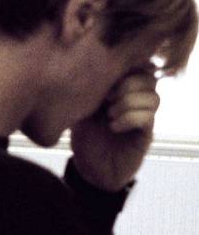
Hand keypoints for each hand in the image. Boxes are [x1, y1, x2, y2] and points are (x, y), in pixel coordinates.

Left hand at [70, 66, 159, 190]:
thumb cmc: (84, 137)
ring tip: (109, 114)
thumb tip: (81, 68)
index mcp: (122, 89)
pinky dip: (129, 118)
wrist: (89, 169)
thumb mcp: (80, 109)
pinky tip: (113, 126)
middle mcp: (136, 101)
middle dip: (127, 84)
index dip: (126, 67)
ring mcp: (144, 117)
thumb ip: (86, 89)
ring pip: (153, 97)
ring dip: (128, 102)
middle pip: (150, 78)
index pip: (137, 66)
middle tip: (106, 99)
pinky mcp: (145, 135)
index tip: (105, 77)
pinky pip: (148, 118)